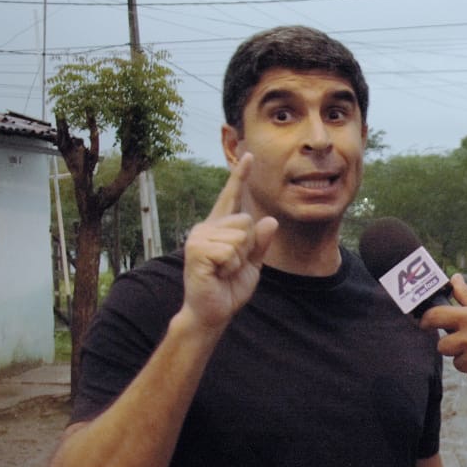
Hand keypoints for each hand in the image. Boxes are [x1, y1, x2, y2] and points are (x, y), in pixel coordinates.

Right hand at [180, 153, 278, 330]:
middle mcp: (207, 228)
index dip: (241, 176)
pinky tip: (218, 274)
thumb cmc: (229, 287)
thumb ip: (260, 243)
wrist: (212, 312)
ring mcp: (199, 238)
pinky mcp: (197, 250)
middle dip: (248, 247)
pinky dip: (230, 267)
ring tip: (223, 271)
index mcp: (220, 228)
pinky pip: (231, 251)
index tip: (249, 154)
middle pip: (246, 222)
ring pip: (240, 236)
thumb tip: (269, 220)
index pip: (233, 197)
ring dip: (239, 259)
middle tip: (232, 266)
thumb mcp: (252, 264)